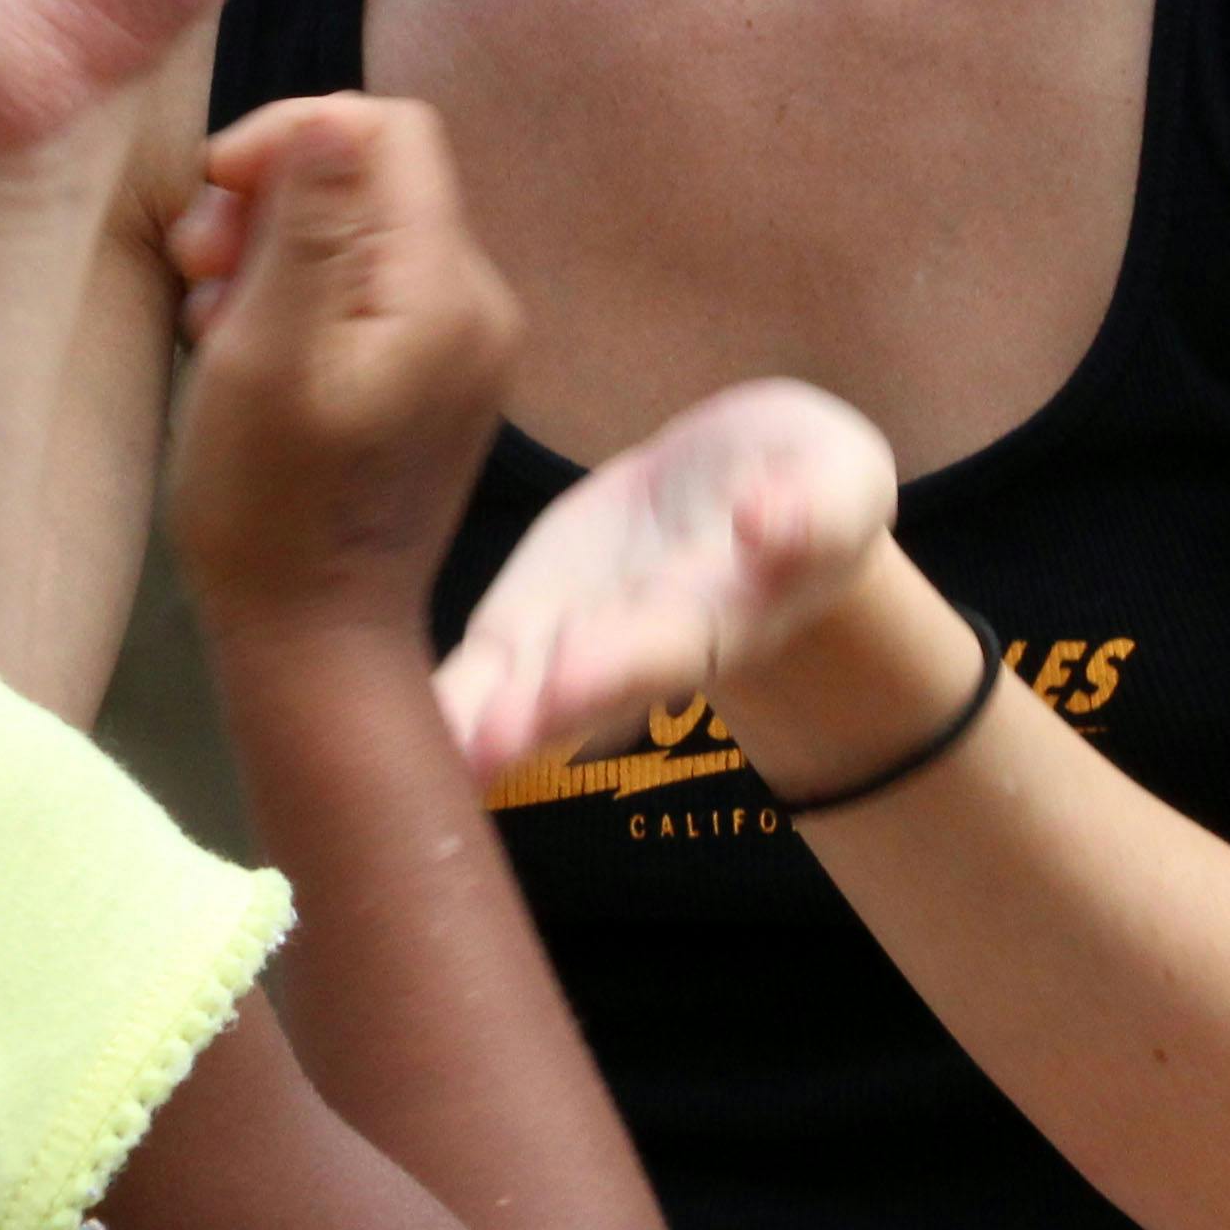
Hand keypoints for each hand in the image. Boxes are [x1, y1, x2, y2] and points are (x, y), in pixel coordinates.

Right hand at [165, 98, 521, 638]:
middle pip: (373, 176)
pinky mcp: (437, 376)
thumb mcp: (267, 354)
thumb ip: (307, 229)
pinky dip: (301, 298)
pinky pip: (368, 290)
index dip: (292, 136)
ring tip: (214, 321)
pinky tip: (248, 352)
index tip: (216, 195)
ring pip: (360, 232)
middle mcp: (476, 303)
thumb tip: (332, 117)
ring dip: (274, 252)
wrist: (316, 638)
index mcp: (443, 289)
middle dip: (272, 200)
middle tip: (199, 270)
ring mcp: (462, 343)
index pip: (385, 130)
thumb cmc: (270, 506)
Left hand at [429, 382, 903, 782]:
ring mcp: (578, 643)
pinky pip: (477, 670)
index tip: (577, 677)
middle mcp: (648, 648)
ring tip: (446, 749)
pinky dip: (444, 700)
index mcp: (731, 610)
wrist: (743, 491)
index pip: (678, 641)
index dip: (627, 660)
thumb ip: (816, 509)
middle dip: (550, 709)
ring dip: (488, 723)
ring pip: (528, 694)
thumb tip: (773, 526)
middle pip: (597, 685)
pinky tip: (392, 725)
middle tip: (498, 735)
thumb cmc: (801, 483)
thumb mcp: (837, 480)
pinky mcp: (524, 625)